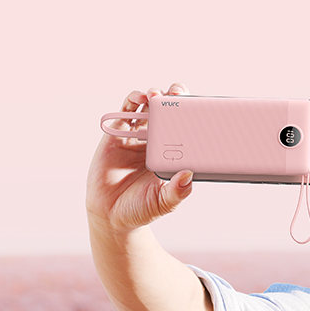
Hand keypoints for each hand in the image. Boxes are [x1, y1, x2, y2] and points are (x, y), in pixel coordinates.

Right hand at [86, 83, 194, 234]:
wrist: (111, 216)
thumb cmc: (141, 209)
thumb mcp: (164, 202)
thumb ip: (177, 192)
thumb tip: (189, 176)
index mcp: (171, 153)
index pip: (184, 127)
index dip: (190, 113)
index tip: (199, 106)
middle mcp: (155, 141)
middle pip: (167, 111)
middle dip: (174, 97)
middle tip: (178, 94)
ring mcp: (135, 137)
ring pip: (147, 107)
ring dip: (153, 95)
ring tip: (156, 95)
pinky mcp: (116, 135)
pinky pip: (126, 111)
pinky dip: (132, 100)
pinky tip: (140, 98)